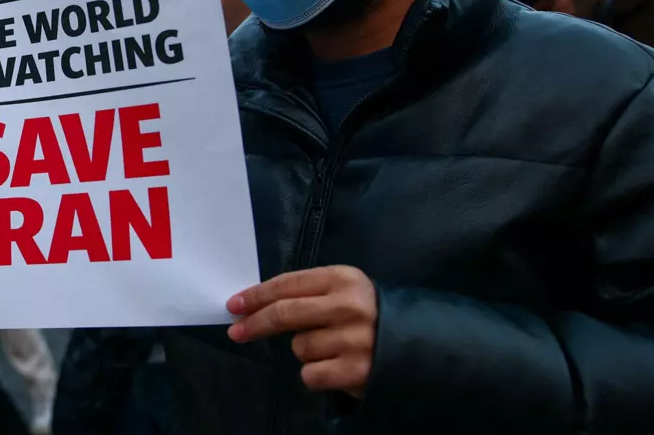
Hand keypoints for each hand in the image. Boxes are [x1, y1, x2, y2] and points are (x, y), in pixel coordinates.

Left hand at [227, 265, 377, 397]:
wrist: (418, 345)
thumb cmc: (371, 315)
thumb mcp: (346, 291)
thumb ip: (308, 293)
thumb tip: (256, 305)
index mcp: (343, 279)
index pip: (287, 285)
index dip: (256, 295)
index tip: (235, 305)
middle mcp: (349, 306)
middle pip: (285, 313)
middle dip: (255, 323)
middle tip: (237, 331)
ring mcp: (353, 340)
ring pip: (299, 347)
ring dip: (305, 351)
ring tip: (332, 348)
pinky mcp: (355, 371)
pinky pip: (310, 374)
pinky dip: (316, 374)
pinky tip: (337, 367)